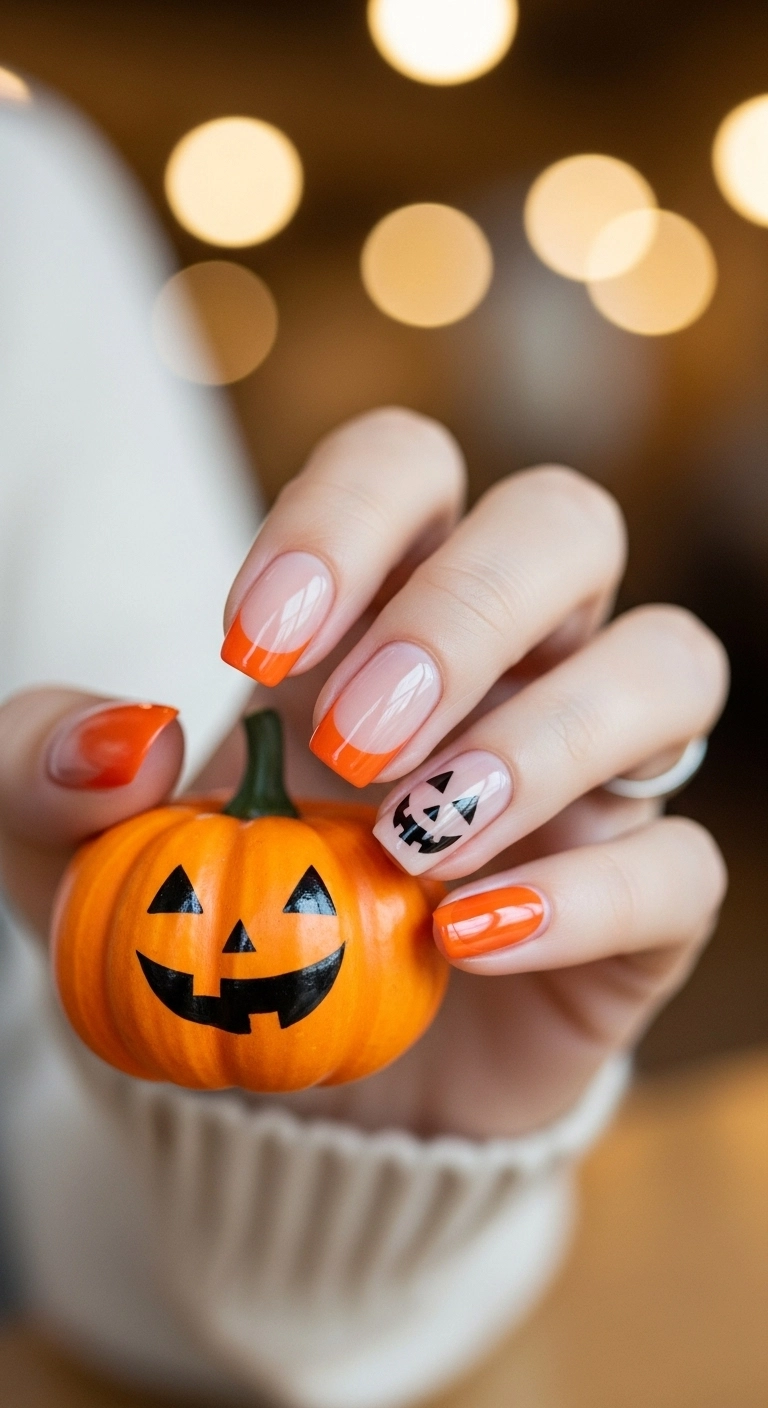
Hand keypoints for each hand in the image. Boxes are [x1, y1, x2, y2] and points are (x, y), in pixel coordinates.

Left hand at [0, 410, 727, 1139]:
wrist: (284, 1090)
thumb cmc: (194, 926)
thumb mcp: (57, 849)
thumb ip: (41, 769)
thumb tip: (127, 742)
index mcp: (379, 605)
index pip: (406, 466)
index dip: (346, 518)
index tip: (253, 646)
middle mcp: (511, 658)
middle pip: (565, 524)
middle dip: (463, 613)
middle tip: (354, 745)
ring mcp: (592, 774)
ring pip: (668, 666)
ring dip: (549, 736)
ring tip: (418, 841)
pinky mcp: (640, 904)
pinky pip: (681, 863)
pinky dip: (588, 895)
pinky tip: (468, 940)